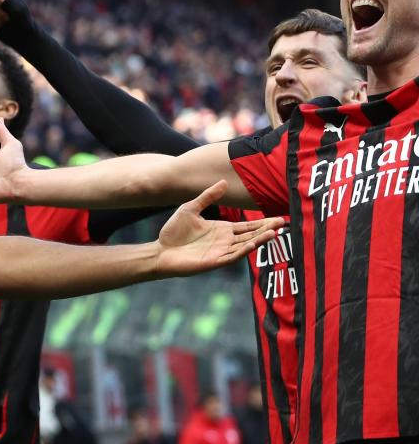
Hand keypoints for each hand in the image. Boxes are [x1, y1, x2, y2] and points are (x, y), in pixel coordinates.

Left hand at [155, 181, 282, 274]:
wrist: (160, 250)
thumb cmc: (174, 232)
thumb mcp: (191, 208)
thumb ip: (207, 196)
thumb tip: (224, 181)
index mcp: (223, 229)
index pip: (248, 226)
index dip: (263, 222)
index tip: (279, 217)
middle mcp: (225, 241)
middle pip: (251, 235)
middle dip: (267, 229)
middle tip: (283, 222)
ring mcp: (221, 252)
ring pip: (245, 246)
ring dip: (259, 240)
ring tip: (274, 232)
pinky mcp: (213, 262)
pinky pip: (232, 256)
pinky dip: (243, 251)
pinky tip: (253, 244)